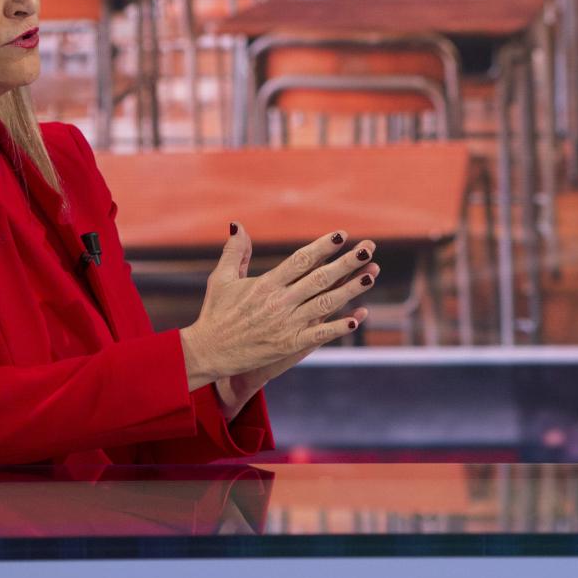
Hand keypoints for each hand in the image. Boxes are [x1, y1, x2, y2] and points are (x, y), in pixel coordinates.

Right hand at [181, 224, 378, 393]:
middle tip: (369, 248)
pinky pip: (319, 335)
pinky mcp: (288, 345)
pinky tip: (359, 317)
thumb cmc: (214, 314)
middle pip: (319, 278)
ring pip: (325, 303)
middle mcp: (279, 302)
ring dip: (350, 289)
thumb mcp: (221, 279)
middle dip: (346, 262)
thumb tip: (239, 225)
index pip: (300, 260)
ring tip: (371, 275)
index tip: (342, 234)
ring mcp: (285, 324)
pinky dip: (338, 326)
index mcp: (266, 284)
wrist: (206, 353)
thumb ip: (235, 252)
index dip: (323, 246)